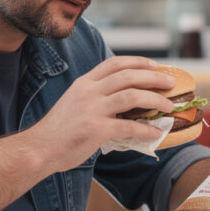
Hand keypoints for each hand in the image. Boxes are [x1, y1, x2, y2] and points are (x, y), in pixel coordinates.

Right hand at [28, 56, 175, 173]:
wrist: (39, 148)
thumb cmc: (58, 129)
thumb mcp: (74, 102)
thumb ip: (95, 97)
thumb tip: (123, 101)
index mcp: (84, 83)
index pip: (114, 63)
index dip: (137, 62)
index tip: (153, 65)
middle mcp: (89, 91)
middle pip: (128, 76)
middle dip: (153, 77)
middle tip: (169, 83)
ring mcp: (92, 109)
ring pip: (131, 96)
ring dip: (154, 100)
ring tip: (168, 106)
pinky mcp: (96, 129)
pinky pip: (128, 126)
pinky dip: (146, 129)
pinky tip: (156, 133)